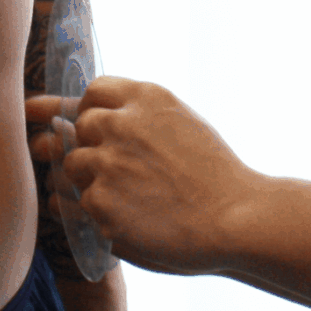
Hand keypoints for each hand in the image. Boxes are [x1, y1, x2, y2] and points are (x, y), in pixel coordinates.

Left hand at [26, 79, 264, 276]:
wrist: (237, 220)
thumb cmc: (215, 177)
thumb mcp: (183, 123)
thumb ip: (140, 116)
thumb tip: (94, 115)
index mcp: (146, 97)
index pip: (95, 91)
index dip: (94, 111)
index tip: (102, 129)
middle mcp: (120, 123)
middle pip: (80, 127)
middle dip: (93, 147)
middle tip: (120, 171)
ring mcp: (107, 162)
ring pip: (73, 166)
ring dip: (91, 181)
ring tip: (128, 198)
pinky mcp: (100, 200)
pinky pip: (82, 203)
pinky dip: (100, 214)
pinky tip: (128, 220)